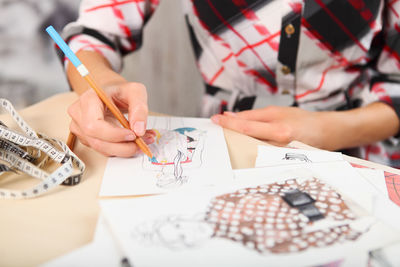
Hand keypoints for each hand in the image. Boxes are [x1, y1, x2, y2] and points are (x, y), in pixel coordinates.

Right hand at [68, 82, 155, 156]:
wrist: (110, 92)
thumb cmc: (120, 91)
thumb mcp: (135, 91)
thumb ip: (139, 109)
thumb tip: (139, 130)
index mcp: (88, 100)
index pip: (94, 125)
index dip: (114, 135)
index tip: (133, 135)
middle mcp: (79, 114)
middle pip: (97, 141)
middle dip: (122, 147)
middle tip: (142, 144)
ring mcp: (80, 128)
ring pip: (101, 148)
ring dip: (124, 149)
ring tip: (142, 142)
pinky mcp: (86, 138)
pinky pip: (104, 149)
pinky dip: (121, 149)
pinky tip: (133, 142)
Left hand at [211, 106, 330, 148]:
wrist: (323, 132)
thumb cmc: (301, 119)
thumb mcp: (276, 111)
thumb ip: (252, 115)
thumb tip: (231, 116)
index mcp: (279, 130)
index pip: (246, 126)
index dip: (228, 123)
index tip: (215, 119)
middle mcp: (279, 146)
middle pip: (246, 142)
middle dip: (230, 135)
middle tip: (218, 130)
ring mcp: (279, 157)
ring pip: (251, 151)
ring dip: (237, 144)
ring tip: (229, 138)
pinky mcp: (280, 163)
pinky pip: (259, 157)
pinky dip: (248, 151)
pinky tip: (243, 148)